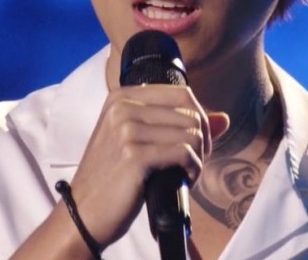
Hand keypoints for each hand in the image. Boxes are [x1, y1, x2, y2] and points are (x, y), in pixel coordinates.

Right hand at [68, 85, 229, 247]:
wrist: (83, 213)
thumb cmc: (113, 177)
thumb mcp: (140, 142)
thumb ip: (179, 125)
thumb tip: (224, 119)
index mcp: (121, 97)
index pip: (181, 93)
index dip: (200, 118)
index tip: (198, 143)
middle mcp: (122, 107)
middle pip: (190, 112)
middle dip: (203, 140)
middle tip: (195, 162)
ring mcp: (126, 130)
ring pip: (191, 133)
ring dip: (198, 158)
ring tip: (187, 174)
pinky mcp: (134, 155)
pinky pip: (185, 153)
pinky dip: (193, 169)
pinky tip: (184, 180)